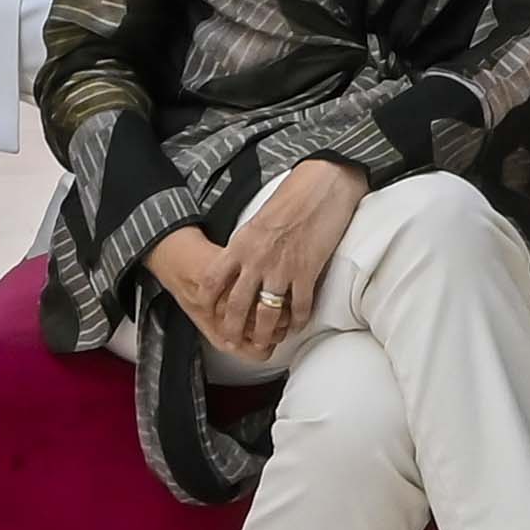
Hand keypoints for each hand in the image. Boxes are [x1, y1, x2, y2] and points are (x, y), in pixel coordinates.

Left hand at [208, 157, 362, 356]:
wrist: (322, 186)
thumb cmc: (293, 198)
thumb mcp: (258, 221)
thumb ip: (247, 246)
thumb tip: (242, 264)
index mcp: (241, 245)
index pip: (212, 280)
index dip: (208, 301)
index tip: (208, 313)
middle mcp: (256, 260)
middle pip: (236, 306)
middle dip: (233, 329)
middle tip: (234, 343)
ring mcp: (282, 269)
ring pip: (267, 314)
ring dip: (265, 333)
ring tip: (266, 343)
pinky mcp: (307, 272)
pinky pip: (300, 307)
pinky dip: (299, 321)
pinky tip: (298, 326)